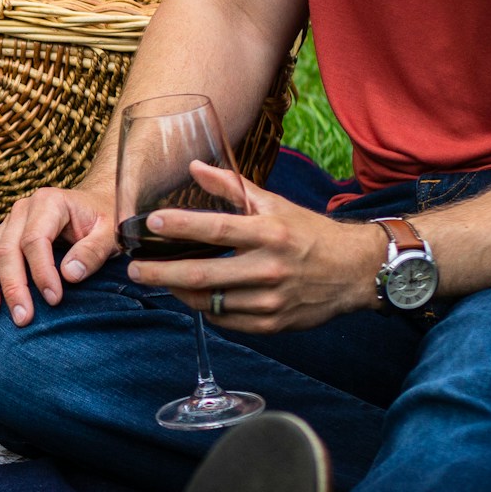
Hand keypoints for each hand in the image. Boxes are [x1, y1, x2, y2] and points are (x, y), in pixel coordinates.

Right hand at [0, 185, 117, 325]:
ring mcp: (6, 225)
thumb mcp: (110, 232)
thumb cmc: (102, 220)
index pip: (35, 240)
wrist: (94, 206)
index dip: (42, 272)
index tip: (54, 299)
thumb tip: (70, 274)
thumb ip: (93, 251)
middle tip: (23, 317)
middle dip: (13, 286)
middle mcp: (21, 211)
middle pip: (6, 250)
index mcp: (48, 203)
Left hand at [126, 161, 384, 333]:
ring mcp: (270, 300)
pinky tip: (194, 296)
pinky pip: (226, 321)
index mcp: (270, 233)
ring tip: (160, 280)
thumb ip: (231, 187)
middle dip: (160, 273)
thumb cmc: (309, 233)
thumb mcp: (274, 204)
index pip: (216, 229)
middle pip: (201, 275)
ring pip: (209, 302)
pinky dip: (206, 309)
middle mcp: (269, 268)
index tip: (150, 223)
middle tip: (134, 268)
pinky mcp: (273, 324)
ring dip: (178, 292)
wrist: (356, 271)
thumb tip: (194, 167)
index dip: (180, 226)